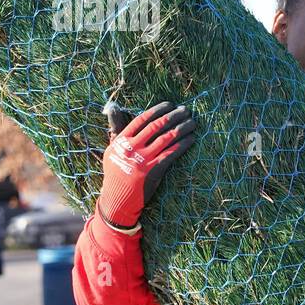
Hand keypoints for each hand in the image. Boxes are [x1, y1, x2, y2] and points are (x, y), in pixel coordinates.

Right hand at [96, 101, 196, 228]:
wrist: (117, 199)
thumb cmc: (116, 172)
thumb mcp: (112, 150)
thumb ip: (116, 129)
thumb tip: (112, 107)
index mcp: (122, 140)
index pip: (142, 119)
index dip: (158, 110)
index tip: (170, 104)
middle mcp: (132, 148)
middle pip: (157, 126)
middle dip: (174, 116)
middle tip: (186, 110)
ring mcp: (143, 159)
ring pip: (166, 138)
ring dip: (182, 128)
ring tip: (192, 122)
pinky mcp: (153, 171)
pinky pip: (171, 153)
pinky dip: (183, 144)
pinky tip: (191, 139)